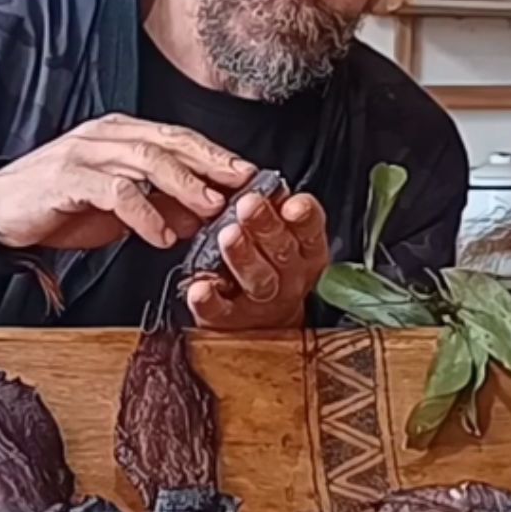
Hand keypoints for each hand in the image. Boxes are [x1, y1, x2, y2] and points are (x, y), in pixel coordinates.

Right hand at [0, 114, 256, 250]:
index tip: (250, 174)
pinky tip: (160, 235)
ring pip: (146, 159)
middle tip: (243, 184)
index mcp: (119, 134)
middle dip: (210, 162)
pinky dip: (143, 213)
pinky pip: (115, 191)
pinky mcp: (67, 178)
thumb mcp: (118, 210)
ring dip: (184, 184)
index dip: (215, 153)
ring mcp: (85, 153)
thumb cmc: (59, 207)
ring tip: (210, 208)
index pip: (177, 136)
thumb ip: (158, 207)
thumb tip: (200, 218)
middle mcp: (105, 135)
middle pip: (168, 141)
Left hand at [186, 190, 329, 329]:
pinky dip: (209, 300)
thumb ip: (278, 212)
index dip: (304, 218)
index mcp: (305, 253)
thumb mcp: (286, 238)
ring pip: (258, 280)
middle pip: (282, 252)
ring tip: (228, 236)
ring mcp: (260, 301)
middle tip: (248, 205)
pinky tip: (200, 287)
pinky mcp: (229, 319)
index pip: (310, 232)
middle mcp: (289, 278)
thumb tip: (267, 184)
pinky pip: (220, 310)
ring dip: (243, 257)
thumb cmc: (271, 268)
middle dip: (265, 226)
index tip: (293, 204)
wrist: (262, 327)